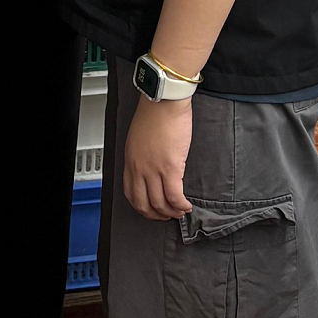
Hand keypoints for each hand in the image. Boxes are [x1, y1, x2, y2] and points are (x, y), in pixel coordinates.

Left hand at [124, 95, 193, 220]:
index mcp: (130, 161)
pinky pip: (175, 196)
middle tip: (166, 216)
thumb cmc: (153, 114)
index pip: (131, 194)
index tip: (151, 209)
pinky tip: (187, 206)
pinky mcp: (171, 168)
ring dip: (171, 213)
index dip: (142, 207)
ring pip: (160, 204)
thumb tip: (150, 169)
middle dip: (156, 215)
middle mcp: (139, 169)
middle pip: (144, 204)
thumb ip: (140, 156)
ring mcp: (154, 170)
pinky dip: (181, 206)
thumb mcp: (138, 138)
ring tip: (180, 212)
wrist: (163, 102)